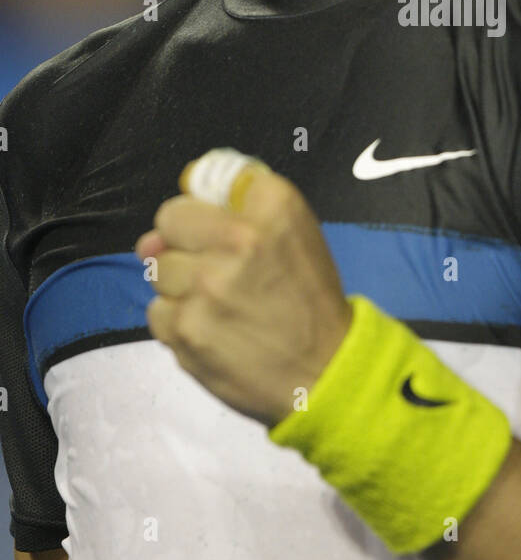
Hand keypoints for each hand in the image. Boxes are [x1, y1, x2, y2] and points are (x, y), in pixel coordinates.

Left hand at [135, 166, 352, 426]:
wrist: (324, 372)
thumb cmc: (309, 299)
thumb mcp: (296, 233)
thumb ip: (242, 208)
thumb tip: (160, 227)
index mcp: (272, 208)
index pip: (199, 186)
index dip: (206, 212)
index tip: (222, 231)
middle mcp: (239, 240)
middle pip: (169, 223)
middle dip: (183, 243)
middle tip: (213, 269)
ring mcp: (207, 287)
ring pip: (158, 269)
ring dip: (180, 285)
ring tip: (218, 304)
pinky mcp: (186, 330)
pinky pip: (157, 312)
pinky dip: (178, 321)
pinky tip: (211, 330)